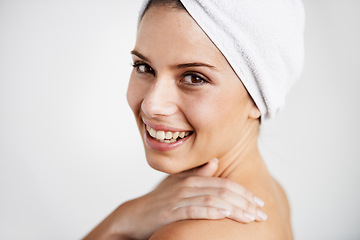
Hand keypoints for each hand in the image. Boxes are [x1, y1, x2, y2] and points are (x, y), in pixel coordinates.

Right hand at [83, 158, 265, 239]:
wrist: (134, 216)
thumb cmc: (159, 201)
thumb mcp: (179, 185)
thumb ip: (197, 174)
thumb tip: (215, 162)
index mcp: (193, 179)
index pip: (224, 184)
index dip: (244, 193)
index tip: (259, 203)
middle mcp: (188, 185)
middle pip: (223, 191)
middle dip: (246, 202)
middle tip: (262, 214)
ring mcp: (179, 198)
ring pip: (213, 199)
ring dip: (235, 208)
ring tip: (251, 218)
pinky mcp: (170, 212)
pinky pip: (194, 209)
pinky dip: (211, 211)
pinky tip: (225, 215)